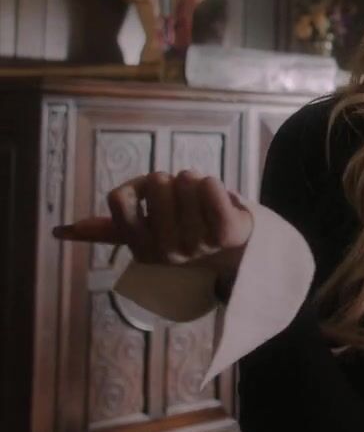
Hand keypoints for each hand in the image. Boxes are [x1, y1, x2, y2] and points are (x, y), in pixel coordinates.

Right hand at [53, 170, 252, 279]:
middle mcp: (165, 251)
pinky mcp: (225, 233)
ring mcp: (196, 244)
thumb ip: (105, 230)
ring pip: (186, 181)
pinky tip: (215, 193)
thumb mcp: (143, 233)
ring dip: (195, 181)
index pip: (119, 198)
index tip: (152, 198)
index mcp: (140, 247)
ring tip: (202, 197)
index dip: (137, 187)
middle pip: (157, 183)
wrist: (235, 250)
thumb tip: (60, 231)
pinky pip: (212, 189)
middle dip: (171, 181)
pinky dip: (212, 183)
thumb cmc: (183, 232)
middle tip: (184, 197)